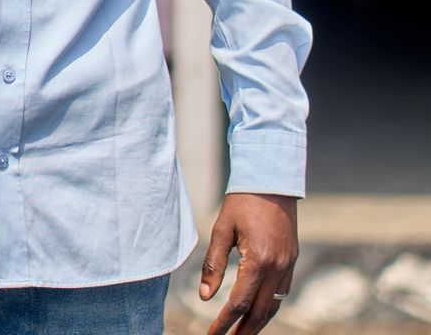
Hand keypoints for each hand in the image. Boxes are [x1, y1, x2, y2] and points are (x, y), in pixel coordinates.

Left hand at [199, 192, 297, 334]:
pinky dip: (269, 306)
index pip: (239, 303)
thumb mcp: (222, 229)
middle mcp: (277, 267)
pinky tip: (257, 310)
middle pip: (259, 313)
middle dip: (243, 332)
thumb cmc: (242, 201)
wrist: (271, 179)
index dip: (224, 323)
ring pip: (274, 306)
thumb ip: (214, 264)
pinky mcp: (292, 259)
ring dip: (257, 323)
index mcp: (259, 260)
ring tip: (241, 333)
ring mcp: (288, 264)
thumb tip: (205, 296)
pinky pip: (282, 292)